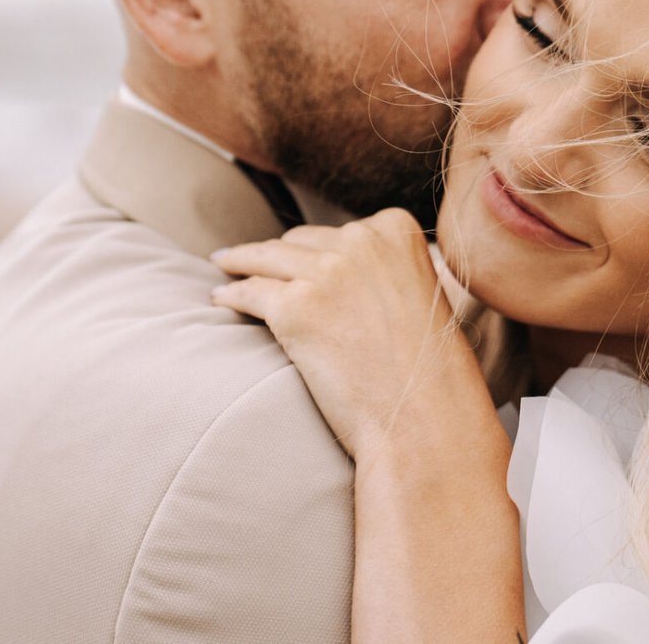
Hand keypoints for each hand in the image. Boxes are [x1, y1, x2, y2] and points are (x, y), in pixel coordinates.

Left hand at [211, 209, 494, 463]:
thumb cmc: (428, 371)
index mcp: (397, 230)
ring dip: (241, 262)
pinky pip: (248, 292)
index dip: (321, 250)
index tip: (306, 262)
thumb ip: (385, 270)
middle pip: (302, 240)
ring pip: (266, 258)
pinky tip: (220, 298)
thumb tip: (333, 266)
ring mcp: (327, 272)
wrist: (423, 418)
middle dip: (281, 256)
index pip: (341, 231)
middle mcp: (362, 240)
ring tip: (225, 266)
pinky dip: (231, 295)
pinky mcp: (294, 308)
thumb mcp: (419, 294)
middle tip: (254, 263)